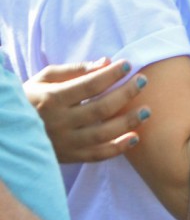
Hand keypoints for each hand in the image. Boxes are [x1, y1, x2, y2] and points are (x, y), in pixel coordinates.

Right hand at [24, 60, 147, 163]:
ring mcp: (65, 142)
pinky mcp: (70, 156)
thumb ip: (74, 70)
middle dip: (126, 93)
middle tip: (144, 80)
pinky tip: (135, 137)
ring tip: (147, 110)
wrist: (9, 131)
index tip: (128, 64)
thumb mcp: (45, 79)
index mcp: (51, 99)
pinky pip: (98, 155)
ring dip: (128, 122)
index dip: (111, 75)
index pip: (88, 85)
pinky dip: (118, 148)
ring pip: (103, 134)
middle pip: (101, 109)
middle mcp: (59, 122)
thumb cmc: (30, 98)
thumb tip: (106, 62)